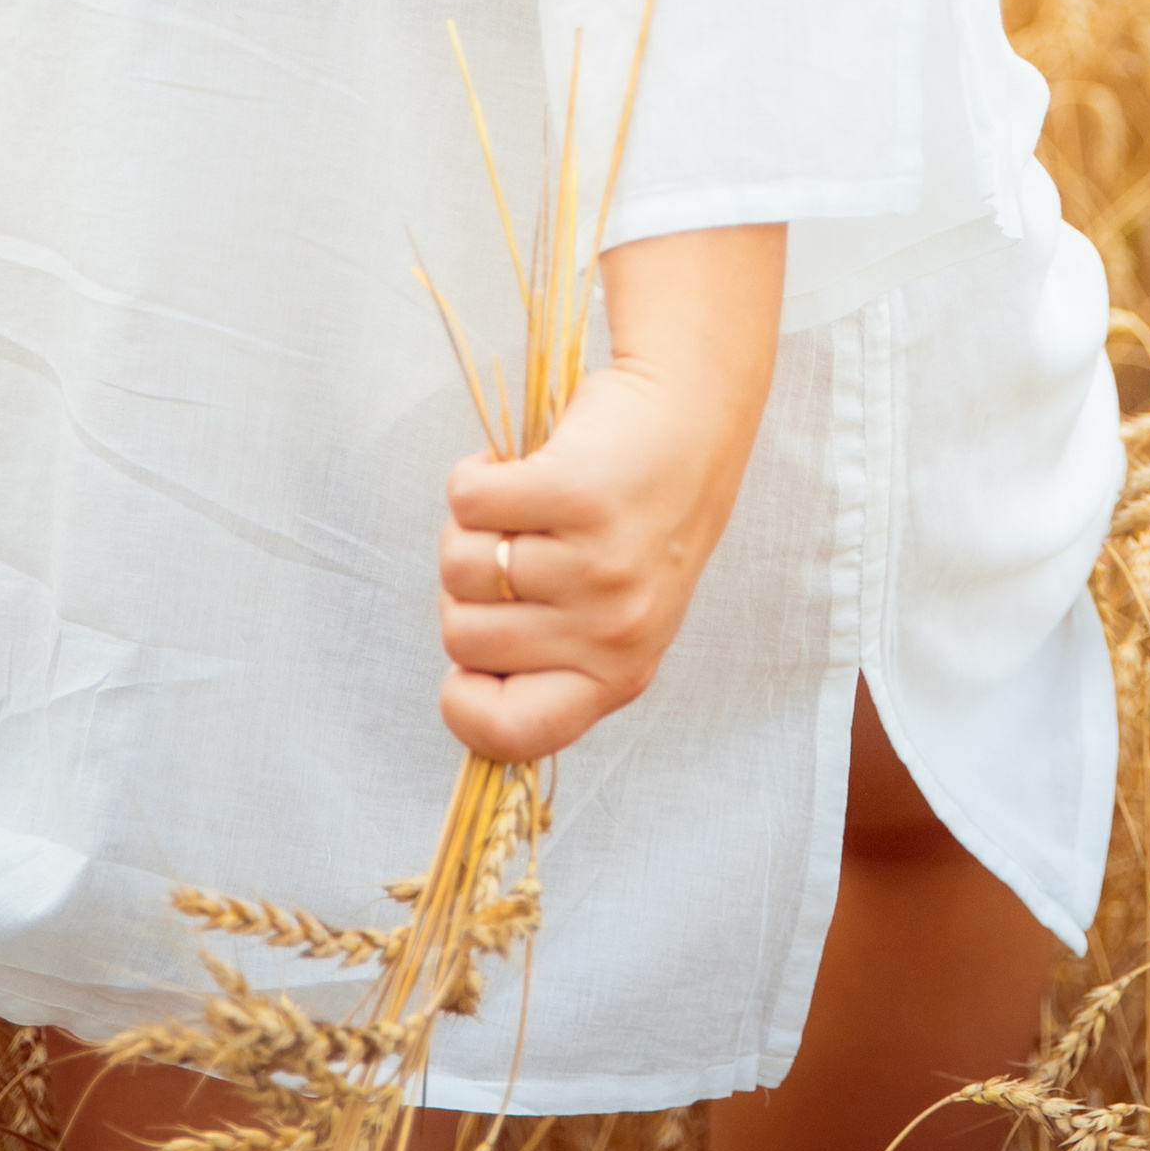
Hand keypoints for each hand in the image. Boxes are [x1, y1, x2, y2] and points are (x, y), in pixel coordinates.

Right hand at [437, 224, 784, 761]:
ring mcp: (596, 564)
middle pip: (461, 639)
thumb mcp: (616, 615)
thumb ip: (553, 661)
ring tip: (530, 505)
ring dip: (474, 527)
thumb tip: (465, 693)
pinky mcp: (575, 493)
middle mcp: (613, 629)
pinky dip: (478, 474)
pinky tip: (527, 465)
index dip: (466, 711)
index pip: (515, 735)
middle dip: (467, 590)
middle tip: (519, 547)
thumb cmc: (638, 519)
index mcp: (619, 673)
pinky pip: (468, 501)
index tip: (464, 671)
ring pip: (457, 567)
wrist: (691, 415)